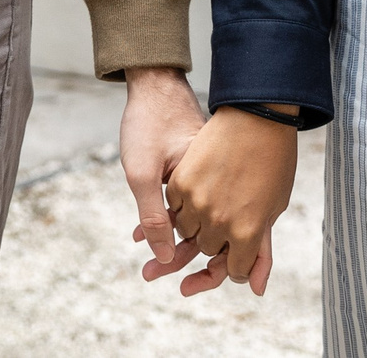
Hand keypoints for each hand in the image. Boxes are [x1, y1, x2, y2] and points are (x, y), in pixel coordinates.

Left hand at [119, 67, 207, 273]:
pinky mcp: (199, 171)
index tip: (187, 285)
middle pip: (213, 236)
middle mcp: (219, 183)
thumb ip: (153, 215)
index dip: (212, 268)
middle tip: (151, 278)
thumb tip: (164, 258)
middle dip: (185, 261)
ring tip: (147, 268)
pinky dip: (170, 222)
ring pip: (200, 223)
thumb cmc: (148, 121)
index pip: (224, 238)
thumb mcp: (142, 172)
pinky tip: (144, 235)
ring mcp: (211, 176)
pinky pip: (189, 206)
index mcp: (213, 184)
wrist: (153, 82)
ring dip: (175, 244)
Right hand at [157, 105, 296, 296]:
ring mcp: (197, 202)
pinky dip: (181, 206)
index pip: (235, 269)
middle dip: (217, 239)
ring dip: (196, 224)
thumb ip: (261, 251)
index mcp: (248, 232)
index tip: (241, 246)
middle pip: (209, 250)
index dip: (238, 260)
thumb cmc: (274, 161)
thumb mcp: (274, 208)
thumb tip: (257, 289)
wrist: (256, 115)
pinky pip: (174, 208)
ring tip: (211, 199)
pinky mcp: (181, 183)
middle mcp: (219, 222)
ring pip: (188, 232)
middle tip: (226, 212)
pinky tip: (195, 192)